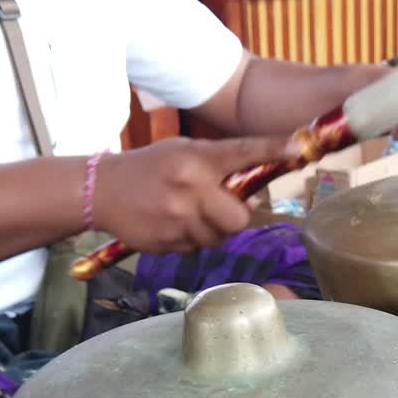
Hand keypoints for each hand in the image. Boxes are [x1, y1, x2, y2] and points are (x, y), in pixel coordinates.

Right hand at [91, 136, 293, 253]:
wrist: (99, 190)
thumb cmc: (149, 166)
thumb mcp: (181, 151)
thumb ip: (216, 165)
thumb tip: (252, 192)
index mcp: (196, 159)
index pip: (243, 153)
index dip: (272, 150)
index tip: (298, 148)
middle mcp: (190, 188)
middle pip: (239, 219)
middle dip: (233, 216)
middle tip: (217, 206)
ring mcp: (178, 220)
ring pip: (218, 238)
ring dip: (211, 230)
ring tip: (186, 212)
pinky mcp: (167, 243)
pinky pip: (196, 249)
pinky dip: (190, 240)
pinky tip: (170, 223)